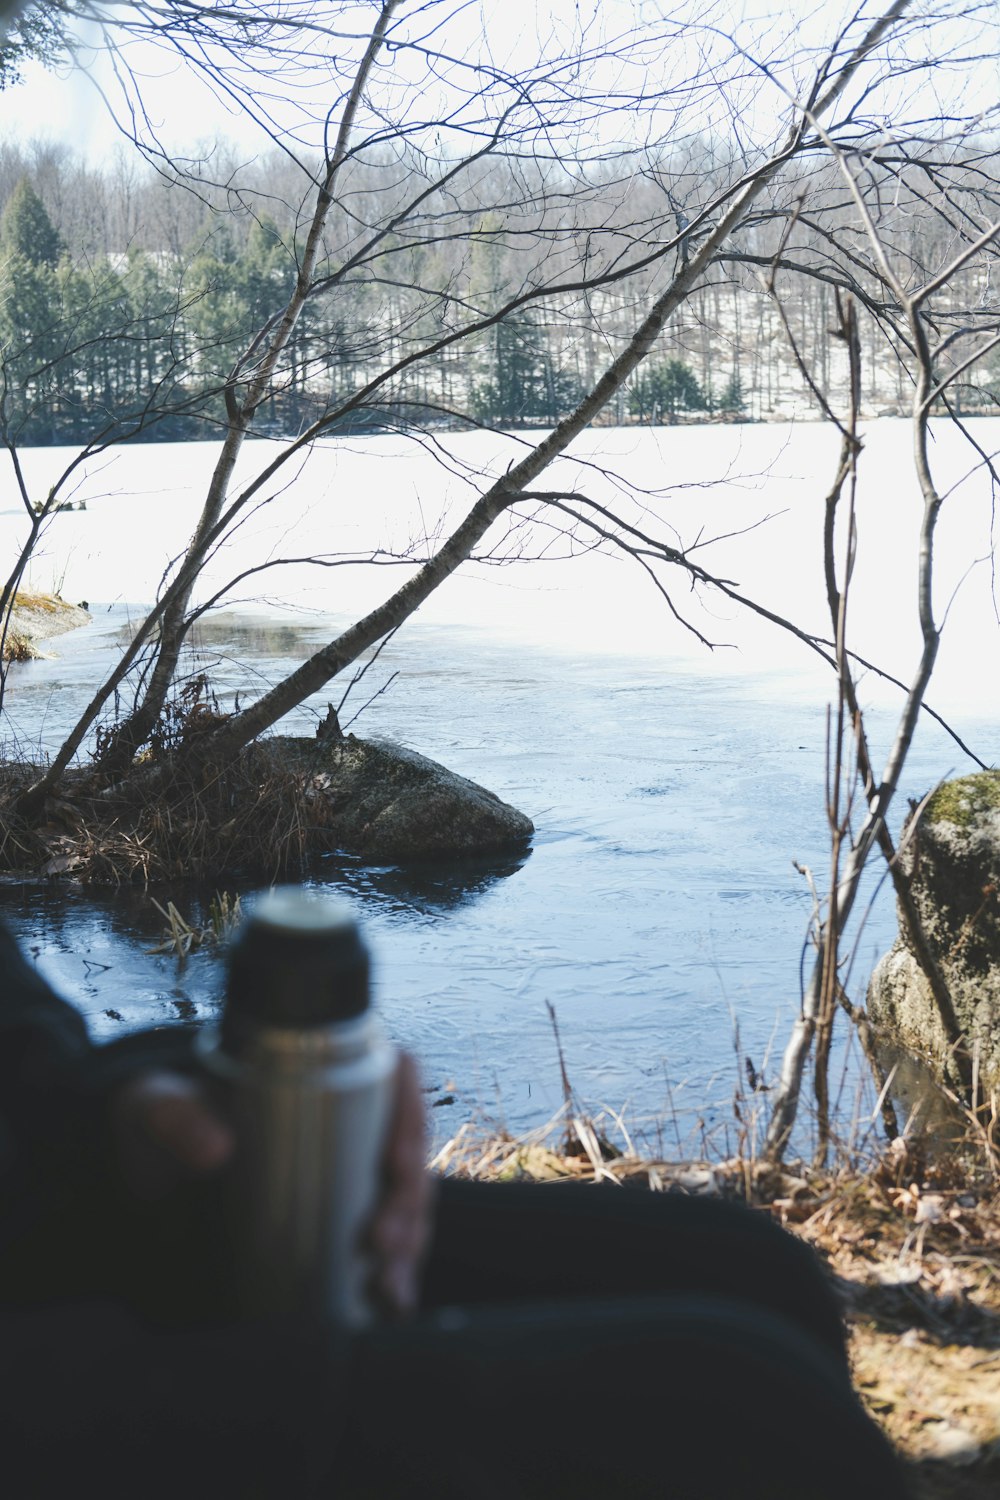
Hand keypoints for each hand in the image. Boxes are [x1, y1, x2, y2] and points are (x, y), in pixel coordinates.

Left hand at [111, 1052, 434, 1317]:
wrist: (141, 1172)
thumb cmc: (161, 1122)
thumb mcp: (160, 1109)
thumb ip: (178, 1117)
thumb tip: (216, 1149)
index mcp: (322, 1071)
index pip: (396, 1079)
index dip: (411, 1118)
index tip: (396, 1164)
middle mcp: (348, 1117)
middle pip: (408, 1150)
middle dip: (409, 1201)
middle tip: (381, 1241)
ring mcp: (348, 1169)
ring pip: (408, 1199)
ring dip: (410, 1242)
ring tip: (389, 1284)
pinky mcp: (339, 1215)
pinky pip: (387, 1240)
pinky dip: (397, 1271)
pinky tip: (392, 1300)